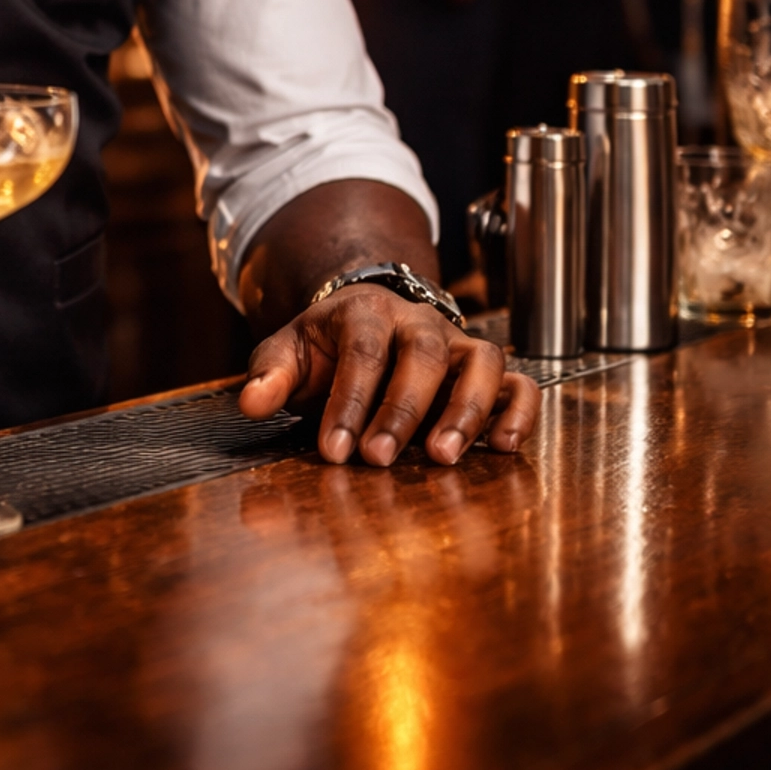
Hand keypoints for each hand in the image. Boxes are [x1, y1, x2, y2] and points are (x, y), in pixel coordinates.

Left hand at [237, 285, 539, 466]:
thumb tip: (251, 402)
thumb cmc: (327, 348)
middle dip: (401, 410)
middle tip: (379, 458)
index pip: (363, 351)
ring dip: (466, 410)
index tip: (335, 451)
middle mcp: (419, 322)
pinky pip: (518, 382)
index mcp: (366, 312)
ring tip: (443, 456)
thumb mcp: (289, 352)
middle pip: (421, 354)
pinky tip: (504, 446)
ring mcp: (459, 343)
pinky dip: (519, 411)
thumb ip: (270, 374)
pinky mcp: (486, 370)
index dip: (349, 401)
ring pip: (480, 361)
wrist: (364, 323)